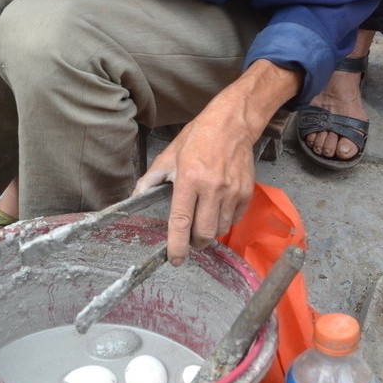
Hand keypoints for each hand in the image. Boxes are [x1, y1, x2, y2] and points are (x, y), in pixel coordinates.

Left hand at [134, 60, 301, 265]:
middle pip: (204, 233)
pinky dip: (224, 221)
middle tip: (189, 237)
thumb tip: (135, 198)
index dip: (177, 245)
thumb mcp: (169, 155)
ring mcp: (232, 192)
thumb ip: (151, 179)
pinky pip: (234, 220)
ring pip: (220, 229)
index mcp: (190, 179)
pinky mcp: (247, 193)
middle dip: (194, 242)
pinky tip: (217, 208)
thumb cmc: (198, 138)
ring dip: (209, 231)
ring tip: (203, 218)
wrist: (232, 124)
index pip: (181, 221)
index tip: (175, 259)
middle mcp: (213, 188)